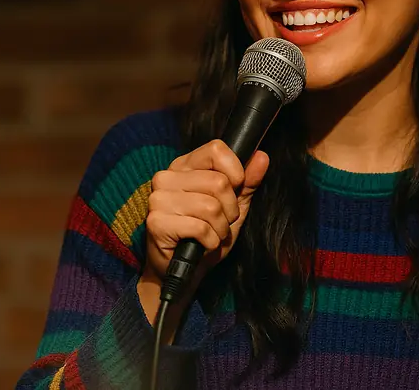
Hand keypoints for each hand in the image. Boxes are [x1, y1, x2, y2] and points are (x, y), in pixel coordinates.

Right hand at [136, 140, 268, 330]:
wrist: (186, 270)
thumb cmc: (207, 234)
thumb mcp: (234, 206)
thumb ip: (248, 182)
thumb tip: (262, 156)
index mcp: (185, 166)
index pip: (216, 149)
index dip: (235, 171)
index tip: (234, 190)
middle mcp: (167, 177)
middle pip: (218, 182)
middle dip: (229, 209)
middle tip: (220, 221)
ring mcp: (158, 199)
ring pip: (211, 206)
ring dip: (220, 228)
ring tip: (211, 233)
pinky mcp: (156, 222)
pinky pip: (200, 227)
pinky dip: (210, 240)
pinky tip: (201, 244)